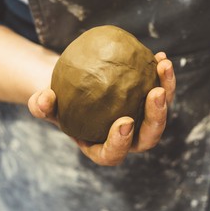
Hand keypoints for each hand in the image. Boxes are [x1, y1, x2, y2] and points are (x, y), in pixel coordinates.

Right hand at [28, 52, 174, 165]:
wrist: (73, 88)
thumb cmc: (60, 101)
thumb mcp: (46, 104)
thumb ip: (42, 105)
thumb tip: (46, 97)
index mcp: (101, 147)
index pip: (113, 154)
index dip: (121, 143)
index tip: (124, 123)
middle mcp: (125, 138)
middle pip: (147, 137)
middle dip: (156, 118)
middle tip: (156, 94)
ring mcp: (138, 119)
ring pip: (160, 112)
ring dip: (166, 90)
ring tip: (163, 66)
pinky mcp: (145, 101)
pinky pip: (160, 90)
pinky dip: (162, 75)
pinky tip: (159, 56)